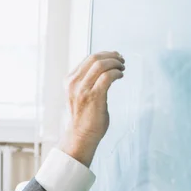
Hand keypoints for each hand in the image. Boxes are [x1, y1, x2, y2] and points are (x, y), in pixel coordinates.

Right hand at [59, 52, 124, 166]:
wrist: (81, 136)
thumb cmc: (83, 116)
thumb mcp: (78, 94)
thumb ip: (85, 81)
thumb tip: (102, 68)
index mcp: (69, 81)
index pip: (88, 59)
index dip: (104, 55)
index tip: (114, 57)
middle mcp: (73, 83)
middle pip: (94, 58)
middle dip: (111, 56)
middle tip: (121, 60)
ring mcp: (83, 90)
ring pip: (101, 65)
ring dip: (115, 63)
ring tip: (122, 67)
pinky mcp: (94, 96)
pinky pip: (107, 77)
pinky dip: (116, 73)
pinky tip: (120, 75)